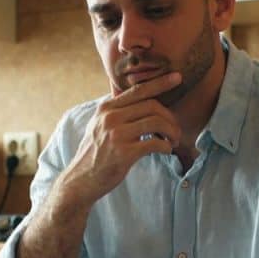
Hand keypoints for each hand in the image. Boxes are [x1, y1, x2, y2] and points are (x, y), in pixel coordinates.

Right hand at [61, 72, 182, 204]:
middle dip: (170, 117)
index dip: (160, 83)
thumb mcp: (99, 125)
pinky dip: (166, 147)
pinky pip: (155, 143)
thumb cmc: (95, 153)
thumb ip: (116, 111)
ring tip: (174, 141)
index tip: (177, 78)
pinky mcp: (124, 153)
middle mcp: (110, 118)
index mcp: (106, 108)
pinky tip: (166, 151)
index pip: (138, 90)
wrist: (81, 180)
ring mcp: (117, 135)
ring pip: (157, 122)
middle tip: (176, 131)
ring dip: (172, 132)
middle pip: (152, 106)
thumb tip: (137, 97)